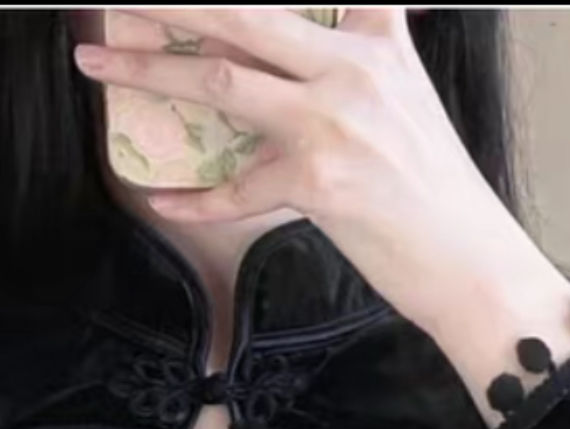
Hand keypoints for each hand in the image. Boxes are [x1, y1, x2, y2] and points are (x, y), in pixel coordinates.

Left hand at [69, 6, 567, 339]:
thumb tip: (299, 52)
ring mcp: (332, 123)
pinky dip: (193, 196)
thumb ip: (361, 57)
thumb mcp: (405, 98)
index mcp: (376, 38)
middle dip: (170, 2)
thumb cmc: (433, 193)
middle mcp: (352, 67)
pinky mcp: (316, 182)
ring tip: (99, 64)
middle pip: (241, 14)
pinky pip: (234, 187)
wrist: (470, 263)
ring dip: (149, 70)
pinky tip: (158, 193)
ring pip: (221, 81)